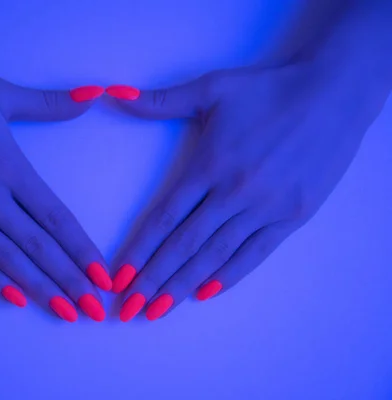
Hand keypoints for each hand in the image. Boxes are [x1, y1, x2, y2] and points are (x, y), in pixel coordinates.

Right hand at [0, 60, 110, 321]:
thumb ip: (48, 103)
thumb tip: (93, 95)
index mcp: (10, 167)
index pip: (57, 217)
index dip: (83, 249)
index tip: (103, 273)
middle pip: (39, 247)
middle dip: (71, 281)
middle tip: (94, 308)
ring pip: (8, 259)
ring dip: (40, 289)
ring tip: (65, 312)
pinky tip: (14, 300)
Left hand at [106, 60, 387, 320]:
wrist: (332, 94)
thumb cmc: (268, 90)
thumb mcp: (212, 88)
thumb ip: (162, 100)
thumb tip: (117, 96)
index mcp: (209, 164)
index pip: (164, 217)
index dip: (139, 250)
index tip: (119, 277)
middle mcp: (233, 192)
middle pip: (184, 245)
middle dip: (153, 280)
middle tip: (128, 309)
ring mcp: (265, 208)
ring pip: (215, 255)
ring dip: (183, 285)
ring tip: (158, 310)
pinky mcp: (292, 217)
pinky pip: (255, 253)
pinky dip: (229, 275)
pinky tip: (205, 292)